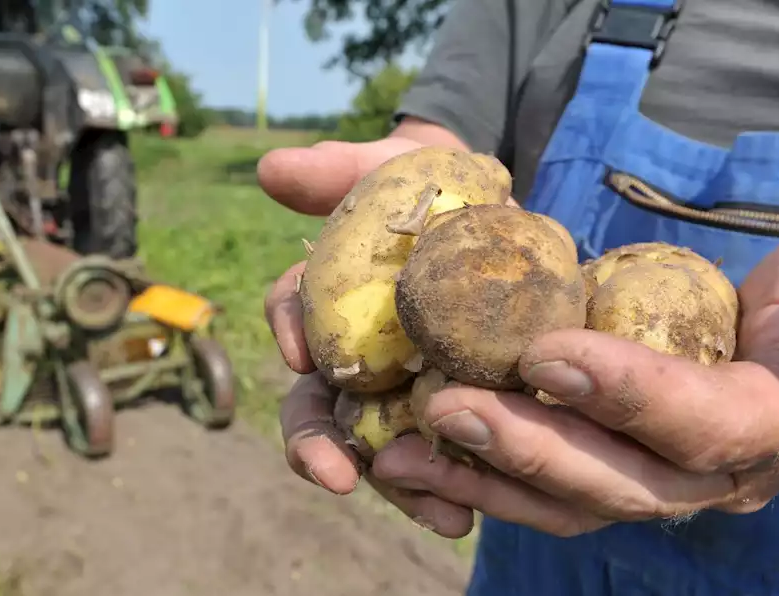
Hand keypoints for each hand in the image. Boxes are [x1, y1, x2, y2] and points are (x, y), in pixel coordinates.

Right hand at [261, 137, 485, 537]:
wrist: (508, 216)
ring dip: (390, 486)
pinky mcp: (454, 417)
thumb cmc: (438, 190)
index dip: (290, 334)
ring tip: (425, 511)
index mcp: (330, 303)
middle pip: (317, 408)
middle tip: (331, 473)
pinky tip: (461, 517)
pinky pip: (438, 463)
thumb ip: (337, 171)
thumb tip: (270, 169)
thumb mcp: (395, 171)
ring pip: (375, 450)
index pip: (294, 316)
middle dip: (318, 445)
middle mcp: (354, 358)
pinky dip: (443, 493)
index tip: (302, 354)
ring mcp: (401, 394)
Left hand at [371, 214, 778, 536]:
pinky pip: (545, 493)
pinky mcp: (619, 472)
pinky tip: (413, 455)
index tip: (547, 352)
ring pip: (569, 504)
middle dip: (530, 448)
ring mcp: (665, 484)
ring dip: (483, 480)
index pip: (706, 425)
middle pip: (620, 483)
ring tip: (402, 451)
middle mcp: (720, 475)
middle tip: (445, 404)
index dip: (630, 396)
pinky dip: (478, 479)